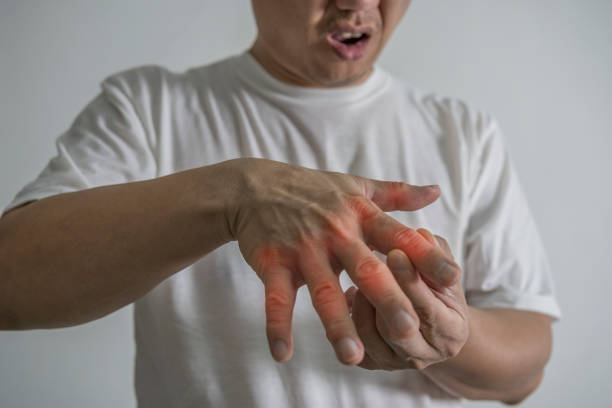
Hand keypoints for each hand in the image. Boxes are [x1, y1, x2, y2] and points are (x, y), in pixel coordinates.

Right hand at [225, 158, 460, 364]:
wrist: (254, 187)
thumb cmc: (313, 190)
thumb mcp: (357, 186)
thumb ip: (397, 193)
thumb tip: (436, 191)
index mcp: (360, 216)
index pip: (399, 236)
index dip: (426, 256)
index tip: (453, 278)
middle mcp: (335, 233)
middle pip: (366, 270)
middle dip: (388, 300)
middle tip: (409, 330)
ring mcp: (303, 248)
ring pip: (323, 290)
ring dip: (337, 324)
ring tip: (352, 358)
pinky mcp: (273, 262)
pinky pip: (276, 298)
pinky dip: (277, 326)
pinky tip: (283, 355)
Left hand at [348, 230, 468, 369]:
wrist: (429, 320)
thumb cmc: (435, 284)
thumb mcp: (442, 265)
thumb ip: (434, 251)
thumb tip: (421, 236)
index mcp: (453, 330)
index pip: (428, 307)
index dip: (410, 279)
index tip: (393, 252)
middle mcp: (427, 354)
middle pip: (399, 329)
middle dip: (382, 295)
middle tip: (366, 264)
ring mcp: (398, 363)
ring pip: (371, 337)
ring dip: (361, 305)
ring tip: (358, 278)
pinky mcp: (375, 365)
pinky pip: (354, 346)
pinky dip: (349, 320)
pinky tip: (348, 295)